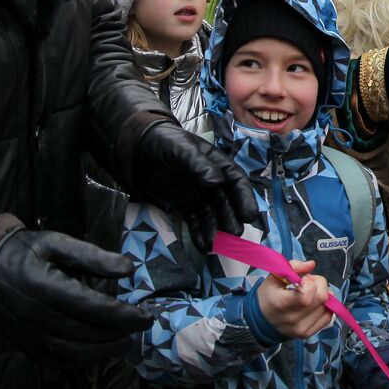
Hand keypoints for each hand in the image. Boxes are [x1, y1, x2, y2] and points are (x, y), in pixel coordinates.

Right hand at [0, 216, 150, 366]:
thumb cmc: (25, 251)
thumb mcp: (57, 243)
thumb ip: (93, 257)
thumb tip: (129, 269)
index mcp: (49, 288)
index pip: (97, 309)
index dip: (126, 316)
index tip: (149, 316)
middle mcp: (39, 316)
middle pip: (90, 333)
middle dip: (121, 334)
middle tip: (141, 327)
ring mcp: (31, 335)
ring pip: (76, 352)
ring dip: (105, 351)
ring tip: (125, 343)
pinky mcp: (26, 346)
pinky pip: (58, 361)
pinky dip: (82, 362)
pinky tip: (98, 354)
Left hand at [129, 118, 258, 252]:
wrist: (138, 149)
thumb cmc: (165, 142)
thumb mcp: (182, 148)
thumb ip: (199, 164)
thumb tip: (217, 182)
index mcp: (218, 165)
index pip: (237, 183)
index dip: (245, 199)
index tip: (250, 216)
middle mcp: (212, 182)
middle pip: (227, 203)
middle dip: (231, 219)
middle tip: (234, 235)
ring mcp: (199, 195)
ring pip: (212, 215)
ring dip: (215, 230)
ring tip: (214, 245)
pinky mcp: (184, 205)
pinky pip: (195, 221)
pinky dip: (199, 233)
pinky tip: (201, 246)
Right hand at [255, 259, 333, 339]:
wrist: (261, 321)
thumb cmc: (268, 296)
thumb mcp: (275, 277)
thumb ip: (293, 266)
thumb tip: (311, 264)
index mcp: (281, 304)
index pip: (307, 294)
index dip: (310, 282)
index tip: (304, 279)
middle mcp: (292, 319)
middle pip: (321, 298)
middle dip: (320, 284)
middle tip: (310, 283)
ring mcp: (301, 329)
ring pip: (327, 307)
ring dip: (323, 295)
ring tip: (311, 293)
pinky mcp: (308, 334)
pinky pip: (327, 317)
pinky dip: (325, 307)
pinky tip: (315, 303)